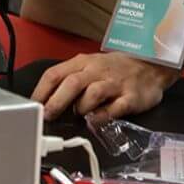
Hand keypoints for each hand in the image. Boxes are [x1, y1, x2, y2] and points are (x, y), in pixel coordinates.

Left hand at [32, 53, 176, 120]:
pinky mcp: (130, 97)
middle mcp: (97, 71)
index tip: (32, 105)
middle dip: (57, 101)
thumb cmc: (115, 69)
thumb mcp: (90, 66)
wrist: (151, 64)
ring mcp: (114, 84)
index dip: (41, 91)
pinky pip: (114, 108)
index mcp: (83, 63)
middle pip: (72, 83)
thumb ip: (70, 81)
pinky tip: (96, 121)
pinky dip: (102, 116)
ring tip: (79, 116)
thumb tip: (47, 102)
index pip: (55, 73)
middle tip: (48, 116)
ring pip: (92, 93)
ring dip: (81, 108)